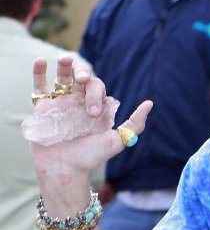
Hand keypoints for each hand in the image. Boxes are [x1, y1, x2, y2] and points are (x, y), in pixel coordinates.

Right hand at [29, 55, 151, 180]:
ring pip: (61, 78)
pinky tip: (41, 61)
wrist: (65, 170)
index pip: (97, 88)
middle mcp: (78, 102)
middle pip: (81, 78)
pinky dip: (39, 73)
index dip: (95, 94)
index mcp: (96, 106)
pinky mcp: (43, 109)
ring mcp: (60, 104)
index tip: (92, 113)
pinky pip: (40, 87)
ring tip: (64, 59)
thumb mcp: (118, 140)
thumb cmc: (92, 157)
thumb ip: (135, 123)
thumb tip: (150, 103)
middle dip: (82, 73)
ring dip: (64, 66)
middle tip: (80, 79)